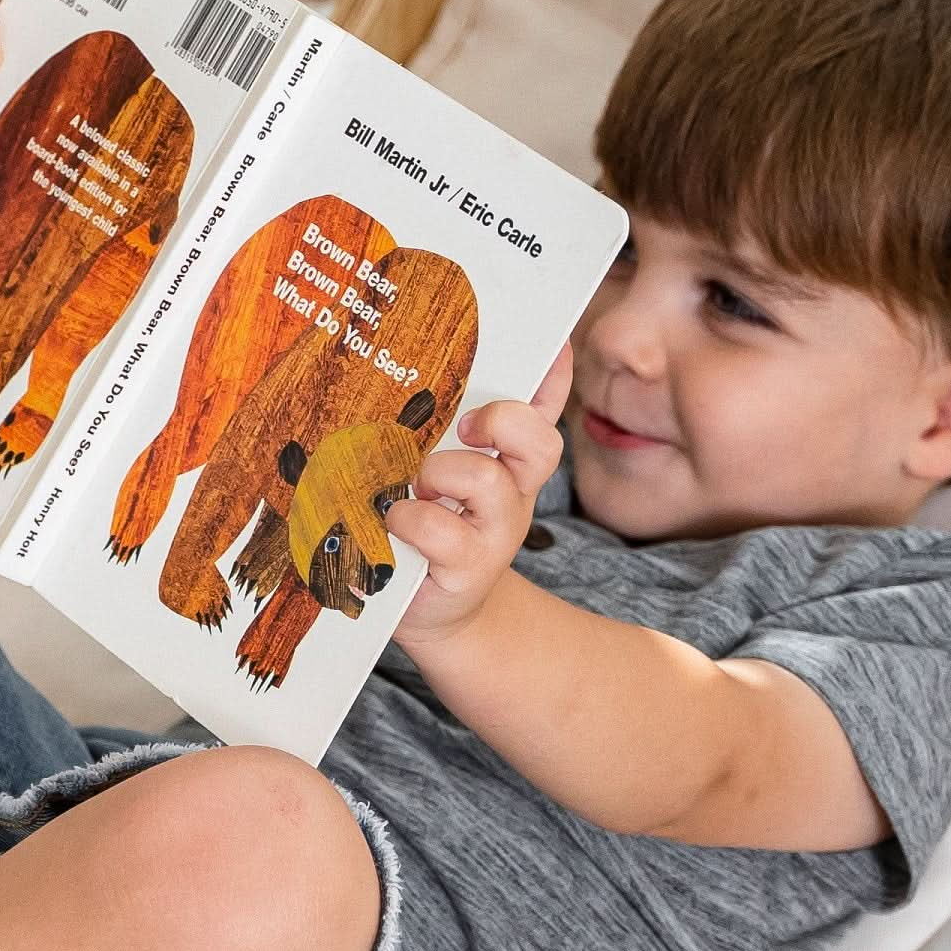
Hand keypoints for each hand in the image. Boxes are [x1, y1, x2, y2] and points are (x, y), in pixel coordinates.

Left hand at [389, 345, 569, 640]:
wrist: (435, 608)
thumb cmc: (432, 528)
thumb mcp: (443, 472)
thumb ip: (443, 430)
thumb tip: (448, 383)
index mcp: (510, 461)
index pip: (544, 407)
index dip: (554, 375)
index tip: (553, 342)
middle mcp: (515, 491)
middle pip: (537, 441)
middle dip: (500, 421)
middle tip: (462, 429)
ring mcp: (497, 531)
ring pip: (485, 478)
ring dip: (437, 474)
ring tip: (414, 489)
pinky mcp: (470, 566)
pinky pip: (439, 527)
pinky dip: (408, 519)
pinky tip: (396, 525)